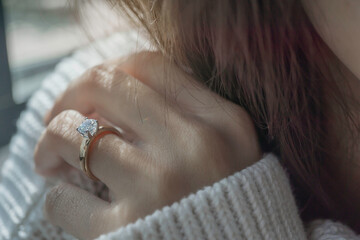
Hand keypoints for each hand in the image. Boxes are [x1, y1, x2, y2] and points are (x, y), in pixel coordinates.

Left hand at [34, 51, 261, 238]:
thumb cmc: (226, 206)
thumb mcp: (228, 150)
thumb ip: (187, 115)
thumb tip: (121, 98)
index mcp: (223, 122)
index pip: (148, 64)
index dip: (109, 70)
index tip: (95, 93)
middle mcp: (195, 147)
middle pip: (106, 85)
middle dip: (69, 94)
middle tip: (59, 115)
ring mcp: (161, 187)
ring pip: (75, 135)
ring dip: (50, 142)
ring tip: (50, 159)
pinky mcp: (129, 230)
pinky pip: (66, 201)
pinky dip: (59, 198)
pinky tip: (70, 201)